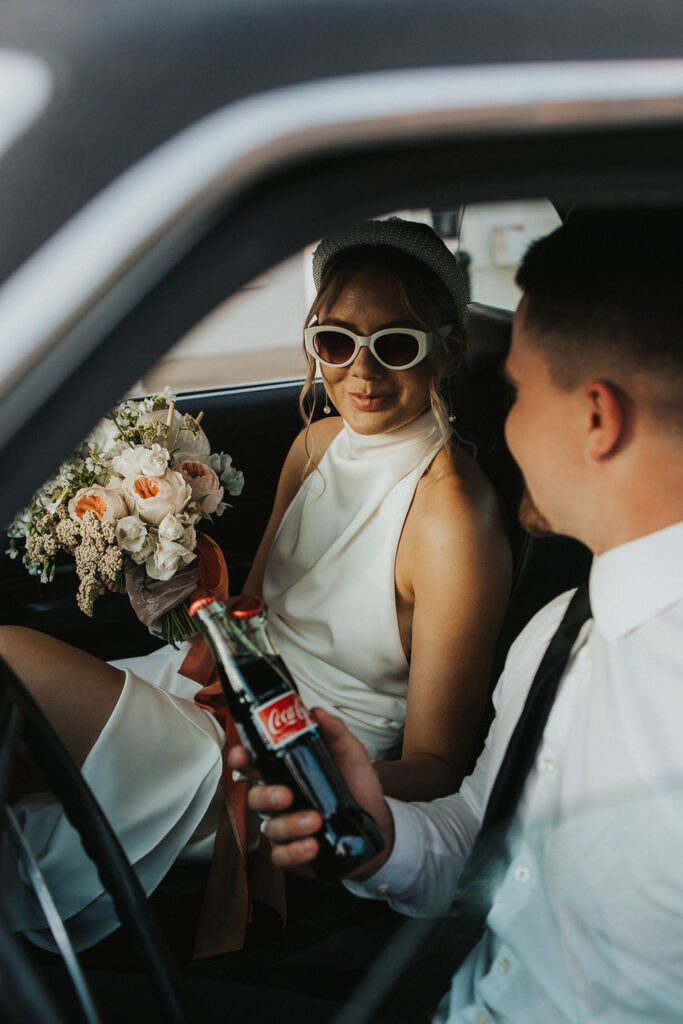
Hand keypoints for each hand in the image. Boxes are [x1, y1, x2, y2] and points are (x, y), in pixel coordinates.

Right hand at [227, 707, 394, 878]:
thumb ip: (334, 732)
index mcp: (286, 771)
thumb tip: (316, 712)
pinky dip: (294, 852)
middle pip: (255, 797)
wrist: (378, 824)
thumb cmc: (357, 786)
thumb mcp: (351, 754)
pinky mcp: (294, 855)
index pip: (254, 764)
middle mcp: (280, 799)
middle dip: (266, 796)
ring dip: (290, 824)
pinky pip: (282, 857)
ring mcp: (285, 827)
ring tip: (315, 821)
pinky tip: (312, 845)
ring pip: (270, 828)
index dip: (241, 759)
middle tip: (286, 795)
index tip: (243, 755)